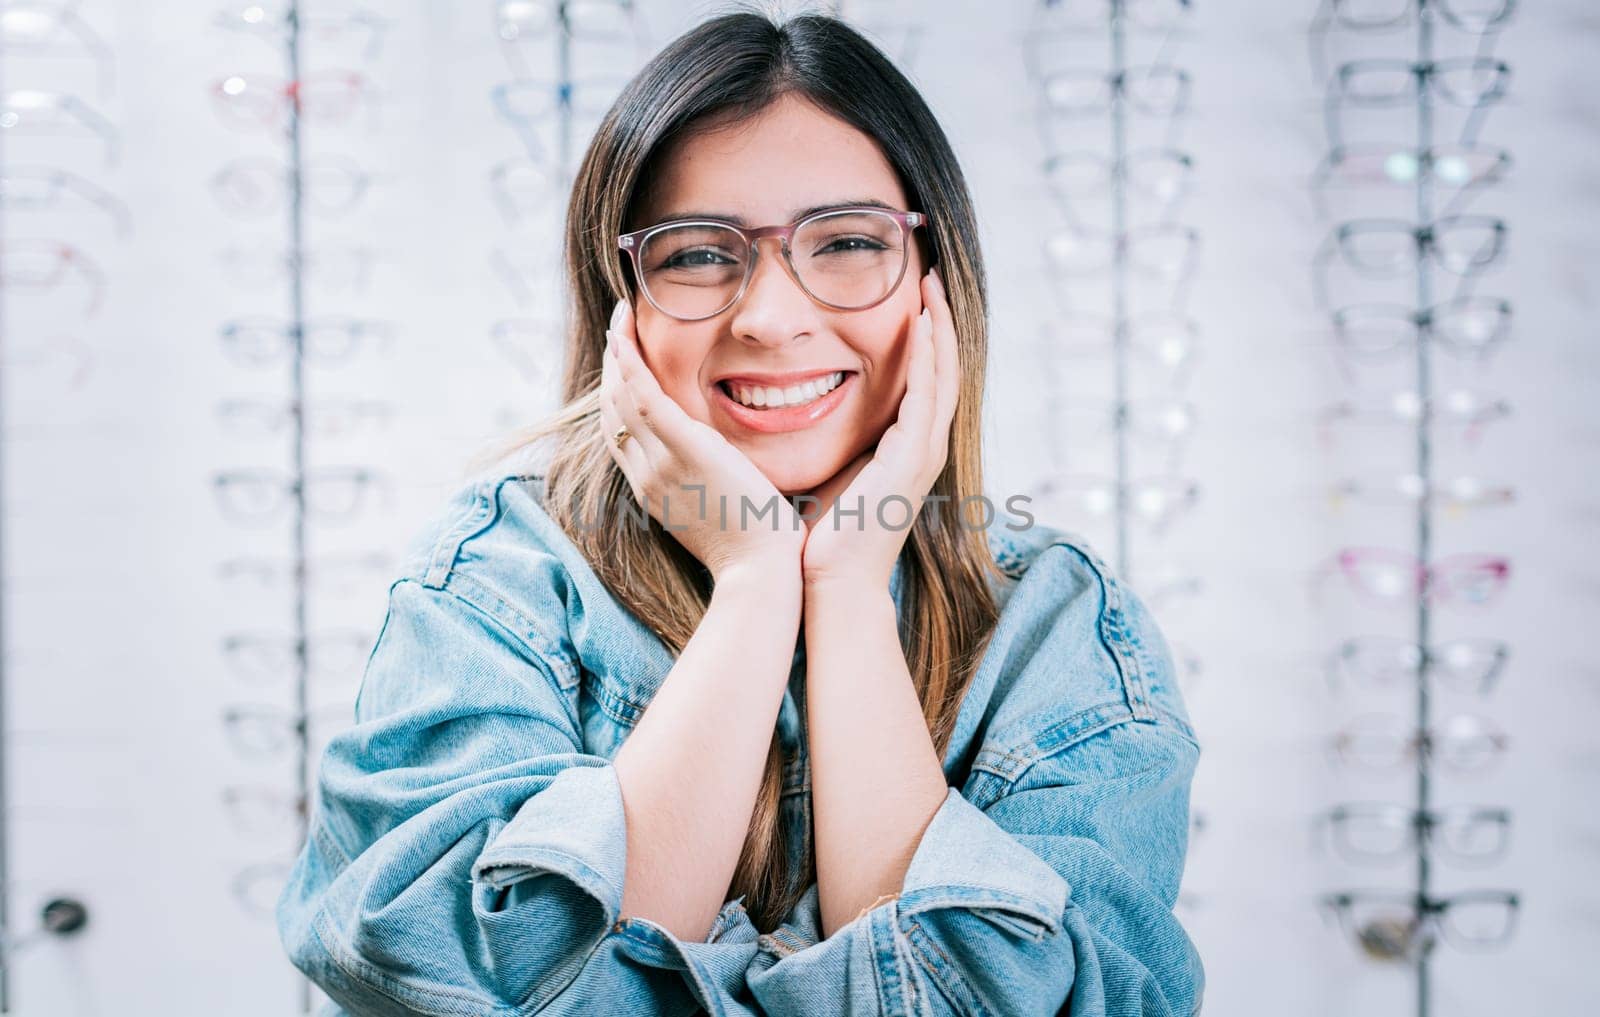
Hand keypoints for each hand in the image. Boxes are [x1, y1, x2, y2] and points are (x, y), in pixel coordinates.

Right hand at [598, 297, 805, 582]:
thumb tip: (735, 462)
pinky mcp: (684, 449)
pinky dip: (630, 360)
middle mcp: (646, 475)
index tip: (624, 364)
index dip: (618, 396)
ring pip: (620, 397)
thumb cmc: (759, 548)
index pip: (622, 435)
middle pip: (612, 412)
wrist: (761, 573)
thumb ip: (719, 481)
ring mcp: (660, 462)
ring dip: (617, 352)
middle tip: (619, 328)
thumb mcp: (725, 510)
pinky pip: (643, 396)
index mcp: (655, 490)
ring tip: (621, 318)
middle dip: (612, 367)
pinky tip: (625, 331)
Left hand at [800, 266, 958, 589]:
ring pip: (943, 375)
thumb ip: (832, 440)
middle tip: (933, 275)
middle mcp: (923, 448)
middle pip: (944, 369)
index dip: (925, 338)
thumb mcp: (831, 472)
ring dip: (940, 327)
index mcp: (906, 450)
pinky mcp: (911, 458)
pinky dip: (927, 357)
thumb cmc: (823, 537)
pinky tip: (923, 324)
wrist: (830, 582)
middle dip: (940, 321)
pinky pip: (926, 395)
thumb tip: (798, 410)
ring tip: (933, 285)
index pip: (925, 381)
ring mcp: (922, 453)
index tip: (915, 297)